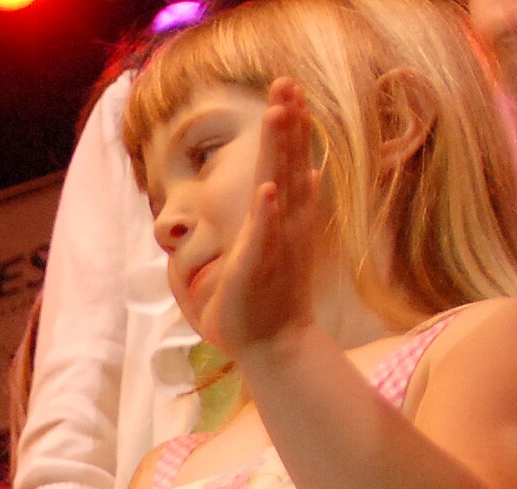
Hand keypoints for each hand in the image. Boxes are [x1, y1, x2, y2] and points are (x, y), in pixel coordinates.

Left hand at [198, 78, 320, 357]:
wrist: (274, 343)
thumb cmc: (265, 298)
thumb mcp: (264, 248)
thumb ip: (275, 214)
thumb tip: (291, 182)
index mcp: (284, 216)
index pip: (287, 162)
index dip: (289, 127)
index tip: (287, 91)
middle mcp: (286, 222)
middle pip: (287, 162)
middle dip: (286, 122)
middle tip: (285, 82)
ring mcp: (276, 242)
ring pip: (281, 187)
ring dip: (280, 150)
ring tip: (280, 113)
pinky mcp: (260, 266)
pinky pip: (265, 235)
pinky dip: (267, 212)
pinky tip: (267, 188)